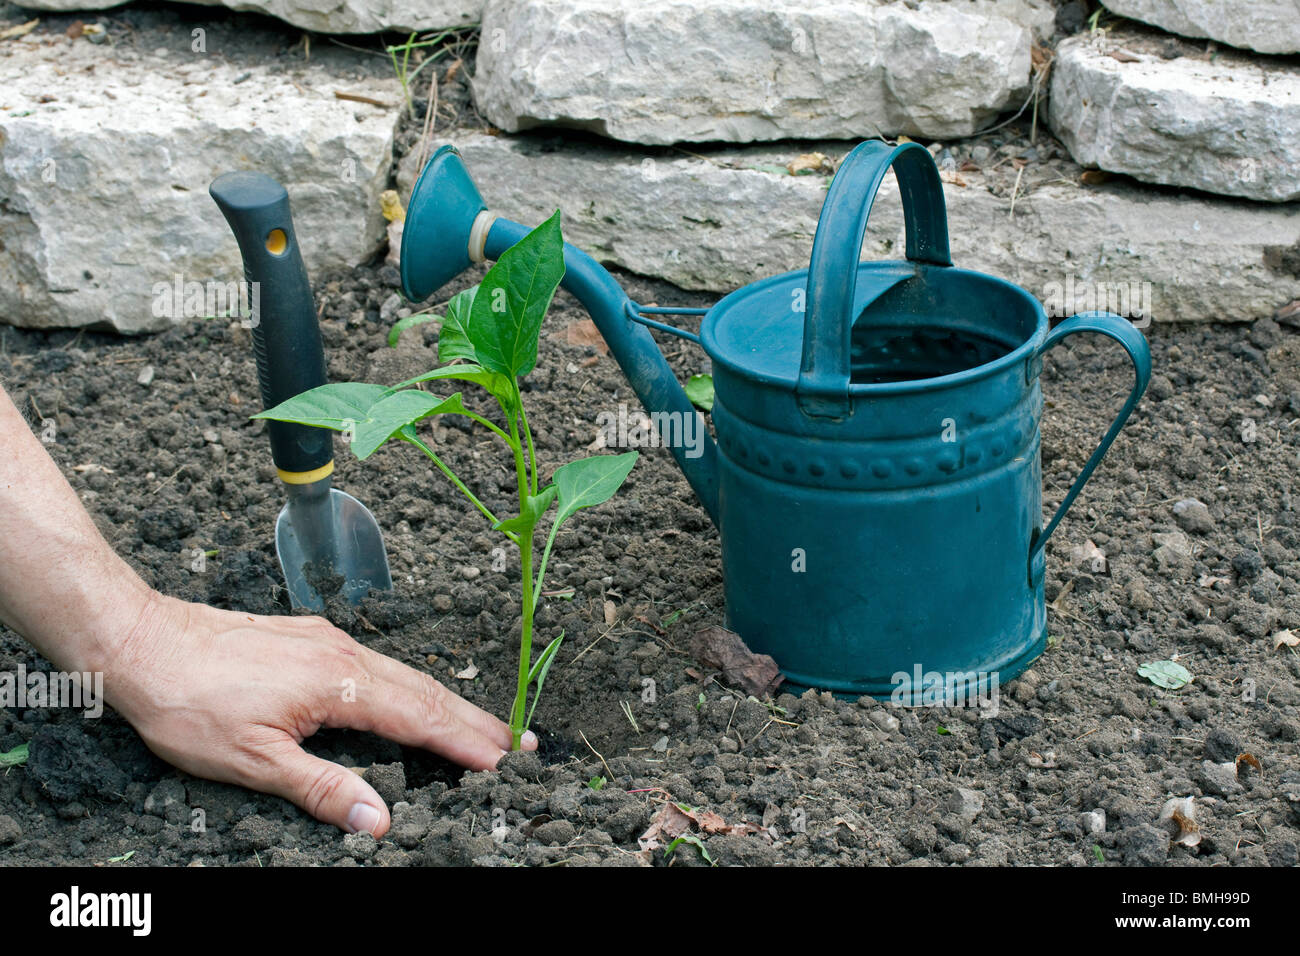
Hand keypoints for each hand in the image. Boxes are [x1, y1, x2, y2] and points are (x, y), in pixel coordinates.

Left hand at [104, 591, 533, 836]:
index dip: (465, 742)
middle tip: (521, 742)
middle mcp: (345, 655)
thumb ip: (323, 788)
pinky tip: (416, 697)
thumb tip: (380, 819)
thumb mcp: (254, 761)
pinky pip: (380, 664)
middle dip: (475, 719)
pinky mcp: (312, 639)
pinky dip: (413, 687)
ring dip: (448, 703)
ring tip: (484, 725)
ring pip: (405, 675)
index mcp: (338, 684)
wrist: (142, 641)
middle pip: (425, 691)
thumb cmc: (190, 702)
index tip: (505, 761)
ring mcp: (330, 642)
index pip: (418, 718)